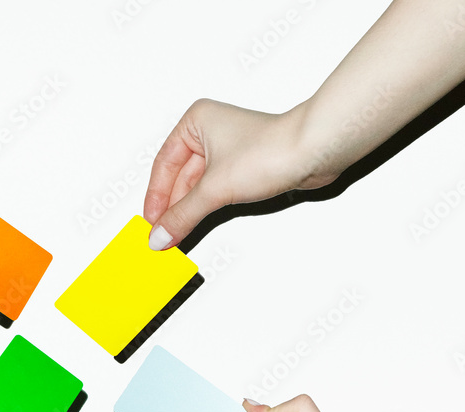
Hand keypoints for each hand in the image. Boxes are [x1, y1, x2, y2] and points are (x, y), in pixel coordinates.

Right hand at [143, 99, 338, 249]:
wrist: (314, 152)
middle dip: (171, 208)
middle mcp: (209, 132)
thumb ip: (183, 215)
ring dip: (187, 211)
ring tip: (175, 235)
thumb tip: (159, 236)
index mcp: (195, 121)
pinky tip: (195, 224)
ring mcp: (227, 150)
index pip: (163, 165)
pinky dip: (204, 208)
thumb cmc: (271, 149)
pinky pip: (214, 191)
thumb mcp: (215, 188)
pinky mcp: (243, 167)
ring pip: (197, 186)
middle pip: (179, 177)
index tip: (150, 223)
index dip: (155, 197)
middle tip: (160, 235)